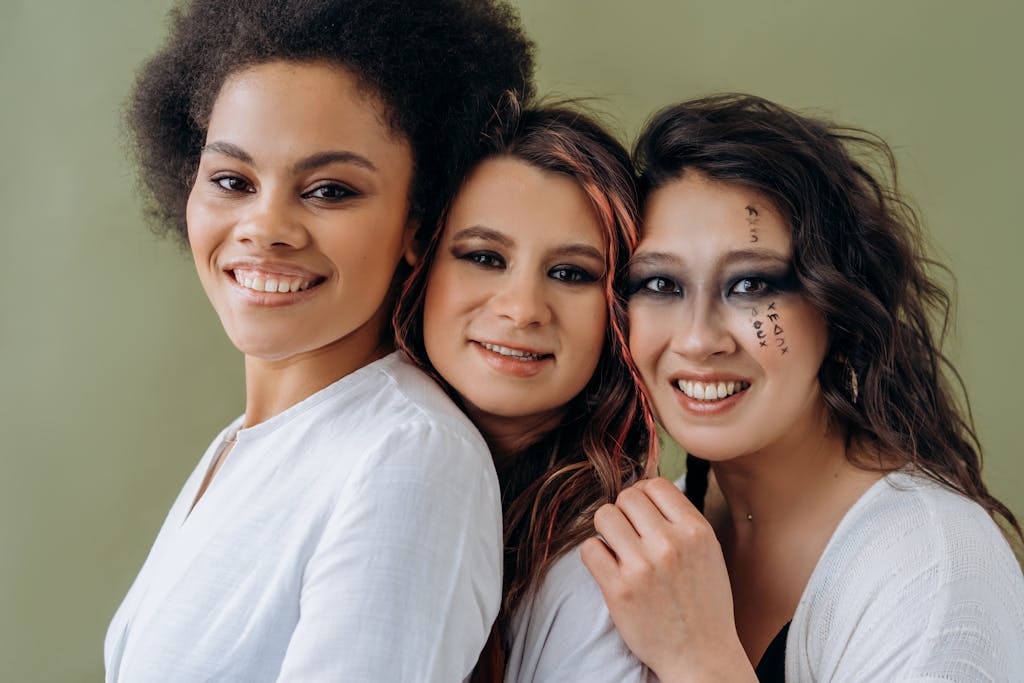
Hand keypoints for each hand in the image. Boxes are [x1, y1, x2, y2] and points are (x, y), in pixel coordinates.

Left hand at [581, 478, 754, 681]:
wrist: (701, 655)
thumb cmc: (704, 603)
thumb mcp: (708, 551)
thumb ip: (680, 520)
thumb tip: (644, 488)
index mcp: (696, 531)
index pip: (655, 485)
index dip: (644, 496)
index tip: (643, 515)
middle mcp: (670, 544)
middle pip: (626, 496)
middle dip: (624, 512)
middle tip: (629, 535)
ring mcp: (642, 567)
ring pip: (604, 516)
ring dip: (607, 531)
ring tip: (618, 550)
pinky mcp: (618, 590)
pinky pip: (589, 549)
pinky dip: (595, 556)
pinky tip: (609, 569)